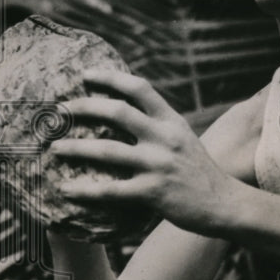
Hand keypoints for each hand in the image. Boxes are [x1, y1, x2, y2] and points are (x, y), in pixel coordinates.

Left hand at [50, 70, 240, 236]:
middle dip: (83, 108)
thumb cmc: (200, 173)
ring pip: (107, 151)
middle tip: (60, 111)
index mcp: (171, 121)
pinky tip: (66, 190)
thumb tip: (124, 114)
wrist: (224, 204)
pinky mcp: (153, 192)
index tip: (85, 75)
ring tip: (54, 148)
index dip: (110, 78)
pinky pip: (110, 190)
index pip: (139, 88)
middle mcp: (164, 138)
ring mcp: (159, 165)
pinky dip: (85, 190)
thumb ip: (158, 126)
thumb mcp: (183, 139)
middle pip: (117, 112)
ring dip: (75, 148)